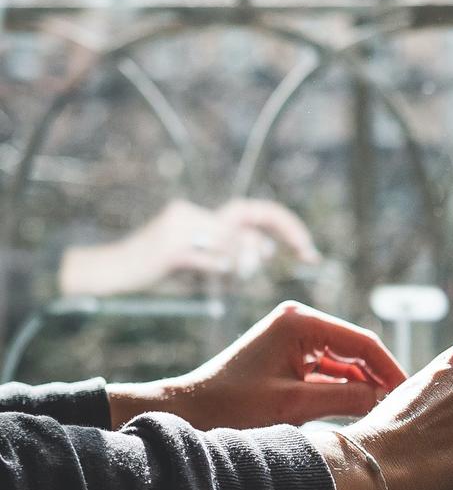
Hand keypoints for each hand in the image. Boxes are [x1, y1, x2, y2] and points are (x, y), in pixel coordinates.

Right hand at [58, 198, 321, 296]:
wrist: (106, 274)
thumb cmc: (153, 272)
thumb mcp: (196, 261)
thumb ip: (228, 253)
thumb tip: (264, 251)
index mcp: (200, 215)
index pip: (253, 211)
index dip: (285, 226)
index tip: (309, 250)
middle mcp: (192, 214)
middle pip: (251, 219)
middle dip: (285, 234)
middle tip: (306, 255)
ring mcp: (181, 229)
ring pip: (236, 245)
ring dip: (243, 265)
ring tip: (230, 276)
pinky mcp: (172, 250)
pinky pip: (215, 262)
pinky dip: (222, 272)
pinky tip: (211, 278)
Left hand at [107, 301, 406, 429]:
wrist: (188, 412)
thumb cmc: (232, 406)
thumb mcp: (294, 404)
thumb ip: (345, 398)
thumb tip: (385, 398)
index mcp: (301, 322)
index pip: (362, 342)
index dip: (389, 368)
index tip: (407, 392)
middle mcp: (300, 322)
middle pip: (355, 350)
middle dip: (378, 377)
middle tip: (401, 405)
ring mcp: (295, 339)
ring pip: (344, 363)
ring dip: (361, 386)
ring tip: (384, 411)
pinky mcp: (289, 357)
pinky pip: (327, 372)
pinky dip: (343, 390)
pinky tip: (361, 408)